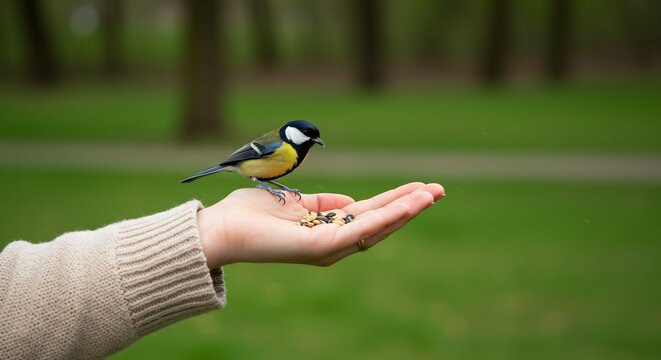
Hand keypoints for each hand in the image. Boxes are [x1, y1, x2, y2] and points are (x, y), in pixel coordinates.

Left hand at [197, 182, 444, 267]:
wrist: (221, 228)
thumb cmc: (250, 214)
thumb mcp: (295, 202)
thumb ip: (322, 203)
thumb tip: (349, 201)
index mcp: (327, 230)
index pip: (369, 214)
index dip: (395, 201)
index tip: (420, 187)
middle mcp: (332, 243)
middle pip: (380, 222)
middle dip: (410, 205)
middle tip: (439, 190)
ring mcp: (328, 247)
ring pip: (376, 227)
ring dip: (405, 210)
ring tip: (431, 194)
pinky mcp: (320, 248)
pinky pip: (359, 231)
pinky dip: (386, 218)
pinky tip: (406, 205)